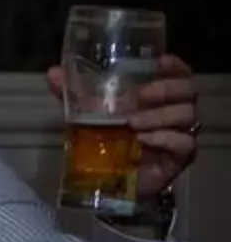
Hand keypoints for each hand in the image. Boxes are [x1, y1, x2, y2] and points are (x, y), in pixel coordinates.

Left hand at [46, 54, 200, 200]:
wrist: (110, 179)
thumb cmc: (106, 138)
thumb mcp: (88, 114)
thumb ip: (74, 94)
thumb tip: (53, 73)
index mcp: (158, 96)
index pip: (179, 74)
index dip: (174, 66)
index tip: (159, 62)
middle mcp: (174, 111)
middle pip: (188, 91)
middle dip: (166, 89)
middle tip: (140, 95)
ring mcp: (179, 134)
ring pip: (186, 115)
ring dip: (159, 115)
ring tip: (132, 122)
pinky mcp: (179, 157)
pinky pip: (185, 143)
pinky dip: (165, 138)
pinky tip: (144, 139)